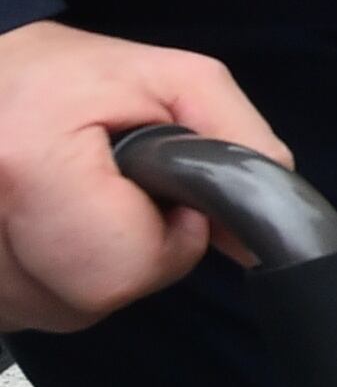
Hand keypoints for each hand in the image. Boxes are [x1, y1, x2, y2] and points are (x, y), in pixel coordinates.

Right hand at [0, 19, 274, 330]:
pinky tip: (46, 229)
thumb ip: (239, 148)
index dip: (166, 240)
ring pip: (60, 312)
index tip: (159, 192)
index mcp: (29, 163)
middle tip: (114, 195)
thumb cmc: (70, 74)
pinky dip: (50, 278)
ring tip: (75, 206)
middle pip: (90, 300)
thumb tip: (258, 237)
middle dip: (129, 255)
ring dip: (87, 268)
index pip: (121, 270)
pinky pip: (27, 310)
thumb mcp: (178, 80)